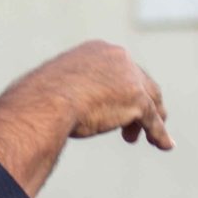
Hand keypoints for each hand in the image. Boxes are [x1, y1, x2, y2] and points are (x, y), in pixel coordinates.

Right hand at [0, 41, 171, 197]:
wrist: (43, 104)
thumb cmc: (36, 101)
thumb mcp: (47, 91)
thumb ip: (55, 95)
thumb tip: (34, 110)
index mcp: (95, 51)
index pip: (119, 68)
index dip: (122, 88)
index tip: (117, 104)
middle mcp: (117, 57)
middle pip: (140, 81)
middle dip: (142, 102)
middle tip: (137, 123)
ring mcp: (129, 77)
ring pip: (151, 101)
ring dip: (153, 120)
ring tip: (149, 137)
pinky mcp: (137, 99)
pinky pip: (153, 119)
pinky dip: (159, 133)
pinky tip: (164, 145)